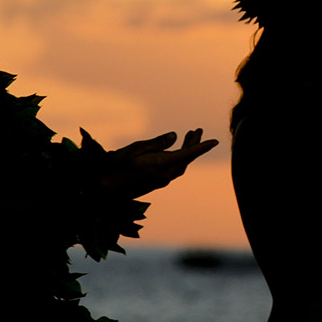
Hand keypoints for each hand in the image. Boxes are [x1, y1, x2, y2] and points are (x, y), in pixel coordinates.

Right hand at [101, 129, 218, 197]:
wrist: (106, 190)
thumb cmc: (117, 166)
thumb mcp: (136, 148)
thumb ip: (157, 143)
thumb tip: (174, 136)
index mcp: (161, 166)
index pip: (187, 155)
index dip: (202, 147)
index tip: (215, 141)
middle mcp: (164, 175)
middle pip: (186, 159)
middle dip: (194, 145)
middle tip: (197, 130)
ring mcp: (161, 181)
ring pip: (181, 166)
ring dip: (187, 152)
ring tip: (189, 136)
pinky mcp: (156, 183)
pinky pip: (174, 170)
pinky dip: (179, 158)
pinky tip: (175, 151)